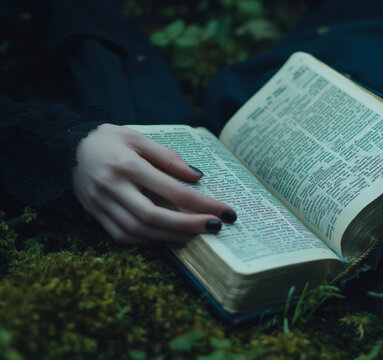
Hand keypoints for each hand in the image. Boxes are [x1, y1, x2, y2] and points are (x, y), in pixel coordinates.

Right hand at [72, 123, 235, 244]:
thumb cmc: (109, 139)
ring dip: (171, 237)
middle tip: (214, 227)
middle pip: (154, 217)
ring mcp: (101, 204)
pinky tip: (167, 236)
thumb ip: (169, 158)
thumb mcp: (139, 138)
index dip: (202, 204)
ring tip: (196, 233)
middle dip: (188, 226)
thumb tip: (198, 178)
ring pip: (138, 231)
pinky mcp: (95, 215)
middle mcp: (113, 187)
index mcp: (127, 165)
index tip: (224, 212)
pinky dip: (148, 240)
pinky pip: (123, 236)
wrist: (67, 146)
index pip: (172, 191)